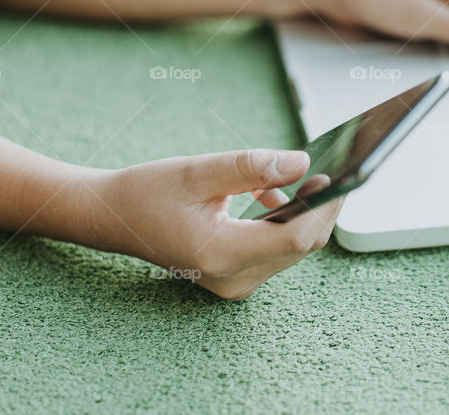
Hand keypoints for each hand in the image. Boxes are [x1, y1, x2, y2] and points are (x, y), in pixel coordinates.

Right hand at [88, 148, 340, 299]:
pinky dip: (281, 223)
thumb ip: (252, 166)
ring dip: (299, 215)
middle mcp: (232, 279)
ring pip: (291, 250)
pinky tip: (265, 197)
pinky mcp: (235, 279)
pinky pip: (275, 252)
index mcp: (220, 253)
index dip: (322, 208)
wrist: (114, 218)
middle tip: (324, 171)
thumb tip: (302, 163)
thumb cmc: (148, 192)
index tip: (334, 178)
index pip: (295, 239)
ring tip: (286, 179)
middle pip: (300, 246)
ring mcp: (233, 284)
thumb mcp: (199, 170)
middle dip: (318, 209)